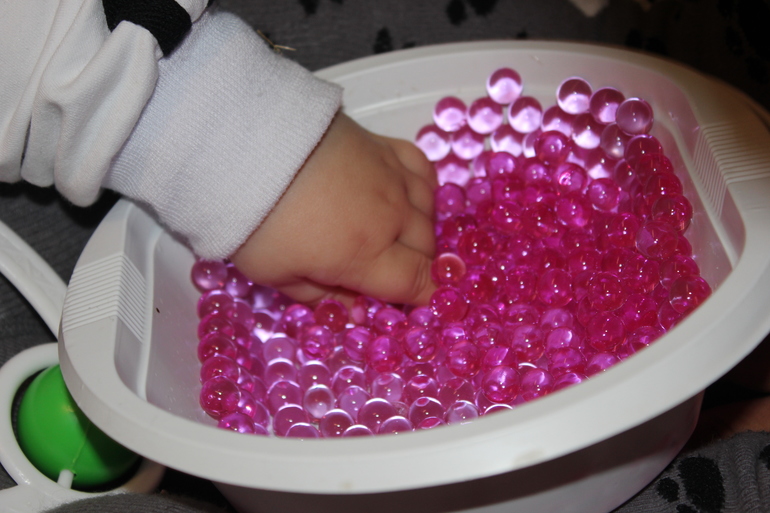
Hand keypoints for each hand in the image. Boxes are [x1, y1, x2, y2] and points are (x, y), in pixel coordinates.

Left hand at [231, 112, 436, 306]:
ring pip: (428, 210)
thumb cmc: (256, 218)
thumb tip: (357, 309)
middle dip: (414, 265)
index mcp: (366, 254)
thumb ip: (323, 298)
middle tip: (384, 270)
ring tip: (394, 236)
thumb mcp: (278, 275)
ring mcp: (391, 178)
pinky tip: (407, 196)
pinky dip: (421, 188)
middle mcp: (390, 216)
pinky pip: (422, 170)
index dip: (424, 296)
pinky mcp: (384, 147)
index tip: (411, 299)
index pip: (419, 282)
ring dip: (419, 229)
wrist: (248, 145)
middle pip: (426, 248)